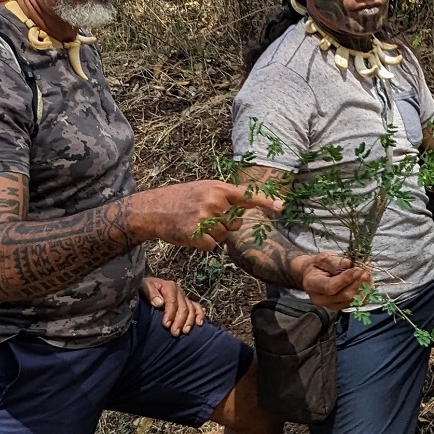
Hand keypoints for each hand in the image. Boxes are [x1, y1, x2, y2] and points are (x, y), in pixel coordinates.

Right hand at [132, 179, 281, 249]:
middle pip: (235, 222)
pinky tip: (190, 233)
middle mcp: (214, 202)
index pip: (247, 195)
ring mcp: (205, 219)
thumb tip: (242, 211)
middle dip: (223, 223)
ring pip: (224, 235)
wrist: (151, 209)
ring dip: (213, 234)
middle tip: (203, 216)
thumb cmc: (179, 198)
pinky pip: (212, 245)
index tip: (282, 207)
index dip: (266, 201)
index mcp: (217, 188)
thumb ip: (223, 197)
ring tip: (194, 223)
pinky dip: (204, 243)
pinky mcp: (197, 236)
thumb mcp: (203, 189)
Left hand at [141, 275, 202, 334]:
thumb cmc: (143, 289)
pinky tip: (199, 324)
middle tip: (175, 333)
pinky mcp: (187, 302)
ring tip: (185, 332)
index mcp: (168, 286)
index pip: (172, 301)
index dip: (170, 314)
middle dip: (179, 321)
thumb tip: (159, 303)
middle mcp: (179, 291)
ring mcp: (184, 297)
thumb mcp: (142, 287)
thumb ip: (150, 293)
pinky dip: (200, 315)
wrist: (146, 288)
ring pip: (191, 309)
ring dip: (189, 321)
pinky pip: (196, 308)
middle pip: (183, 307)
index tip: (166, 325)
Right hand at [297, 251, 371, 311]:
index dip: (346, 279)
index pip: (330, 286)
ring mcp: (331, 305)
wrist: (312, 276)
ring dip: (364, 287)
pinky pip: (357, 303)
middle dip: (358, 282)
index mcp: (312, 284)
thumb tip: (348, 263)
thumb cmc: (318, 266)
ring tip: (368, 274)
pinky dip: (365, 293)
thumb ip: (335, 262)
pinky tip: (367, 283)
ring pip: (352, 300)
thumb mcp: (323, 258)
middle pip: (344, 295)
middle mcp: (321, 299)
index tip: (357, 269)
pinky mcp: (341, 307)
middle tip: (366, 270)